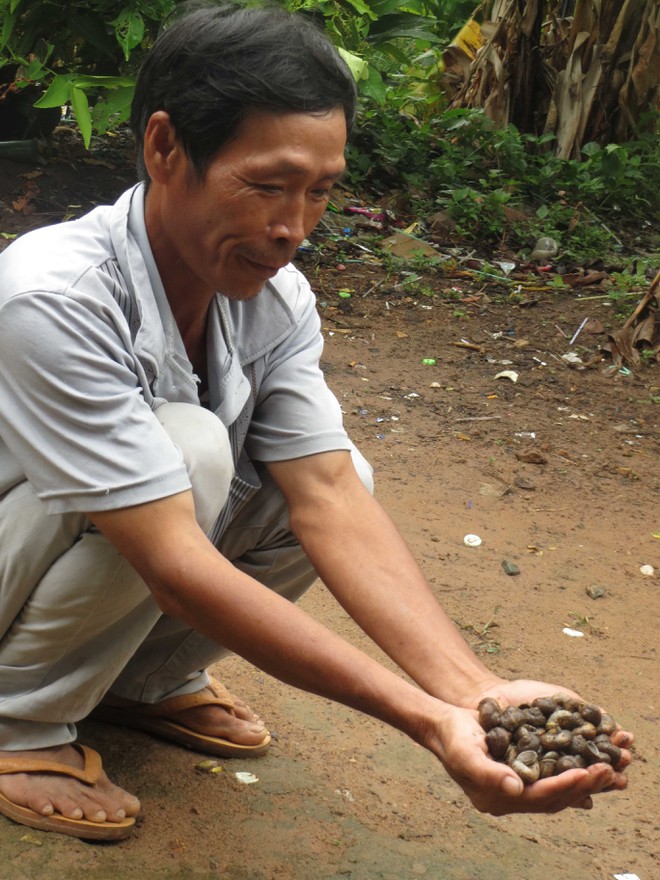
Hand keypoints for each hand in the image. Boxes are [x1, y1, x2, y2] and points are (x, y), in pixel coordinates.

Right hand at [422, 687, 631, 815]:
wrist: (444, 724)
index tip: (586, 774)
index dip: (563, 786)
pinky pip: (555, 775)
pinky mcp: (524, 772)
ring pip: (559, 788)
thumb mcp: (466, 752)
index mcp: (496, 799)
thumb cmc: (452, 736)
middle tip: (611, 771)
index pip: (537, 797)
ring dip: (586, 779)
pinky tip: (594, 763)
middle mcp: (511, 798)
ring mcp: (518, 787)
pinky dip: (575, 770)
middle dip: (584, 784)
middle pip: (554, 797)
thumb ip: (488, 772)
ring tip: (612, 768)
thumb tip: (516, 788)